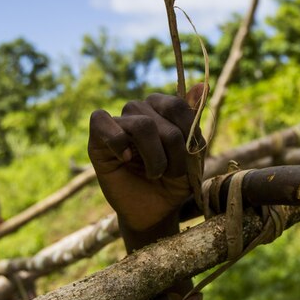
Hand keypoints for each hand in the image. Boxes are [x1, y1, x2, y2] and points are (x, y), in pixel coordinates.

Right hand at [88, 85, 206, 240]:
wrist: (153, 213)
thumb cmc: (173, 184)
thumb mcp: (193, 156)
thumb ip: (194, 123)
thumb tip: (202, 86)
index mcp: (163, 109)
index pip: (178, 104)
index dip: (187, 133)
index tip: (188, 159)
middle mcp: (140, 110)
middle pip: (163, 116)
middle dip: (175, 151)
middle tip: (171, 173)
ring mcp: (119, 122)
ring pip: (142, 124)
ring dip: (155, 157)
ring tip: (154, 173)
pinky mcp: (97, 138)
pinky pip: (102, 120)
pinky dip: (118, 142)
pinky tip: (125, 160)